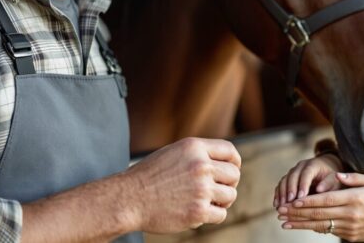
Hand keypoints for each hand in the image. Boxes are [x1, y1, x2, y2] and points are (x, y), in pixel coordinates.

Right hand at [125, 137, 240, 232]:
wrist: (129, 198)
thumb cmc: (149, 177)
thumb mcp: (173, 153)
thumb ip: (197, 155)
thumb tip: (224, 163)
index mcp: (194, 148)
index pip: (229, 151)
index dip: (234, 162)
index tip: (232, 170)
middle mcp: (200, 166)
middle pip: (234, 174)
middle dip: (229, 184)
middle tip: (217, 191)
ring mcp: (201, 189)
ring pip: (230, 195)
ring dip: (222, 201)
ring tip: (208, 202)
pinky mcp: (197, 212)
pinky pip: (220, 214)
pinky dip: (213, 216)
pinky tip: (200, 213)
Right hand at [273, 154, 343, 207]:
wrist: (326, 169)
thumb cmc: (331, 177)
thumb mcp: (334, 180)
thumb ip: (329, 183)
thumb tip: (319, 190)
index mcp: (313, 165)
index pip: (306, 173)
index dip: (303, 185)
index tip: (301, 196)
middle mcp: (301, 166)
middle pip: (293, 176)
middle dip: (290, 190)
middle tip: (289, 202)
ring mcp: (293, 171)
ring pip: (284, 180)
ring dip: (282, 193)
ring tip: (282, 206)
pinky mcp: (288, 178)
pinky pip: (280, 185)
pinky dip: (278, 194)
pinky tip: (276, 205)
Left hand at [277, 172, 363, 240]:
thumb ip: (353, 178)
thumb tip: (335, 174)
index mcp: (355, 198)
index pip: (325, 200)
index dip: (307, 201)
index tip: (292, 202)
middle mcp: (351, 214)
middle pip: (319, 213)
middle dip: (297, 213)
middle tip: (280, 212)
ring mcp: (351, 227)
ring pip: (321, 225)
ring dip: (301, 224)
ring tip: (285, 223)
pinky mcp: (351, 236)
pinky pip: (330, 231)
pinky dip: (315, 228)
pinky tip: (303, 226)